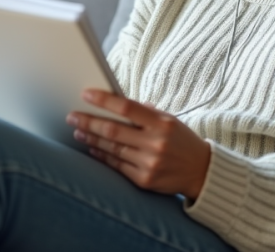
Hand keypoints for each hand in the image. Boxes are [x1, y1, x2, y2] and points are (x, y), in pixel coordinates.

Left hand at [66, 89, 210, 198]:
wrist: (202, 171)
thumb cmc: (182, 141)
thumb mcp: (169, 120)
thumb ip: (145, 112)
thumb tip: (115, 102)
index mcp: (162, 123)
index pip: (127, 107)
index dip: (104, 100)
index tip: (86, 95)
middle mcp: (156, 143)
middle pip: (113, 130)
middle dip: (89, 122)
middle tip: (72, 116)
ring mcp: (149, 163)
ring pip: (112, 148)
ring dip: (91, 139)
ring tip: (78, 132)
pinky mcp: (144, 180)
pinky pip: (117, 166)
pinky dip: (102, 156)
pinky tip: (92, 149)